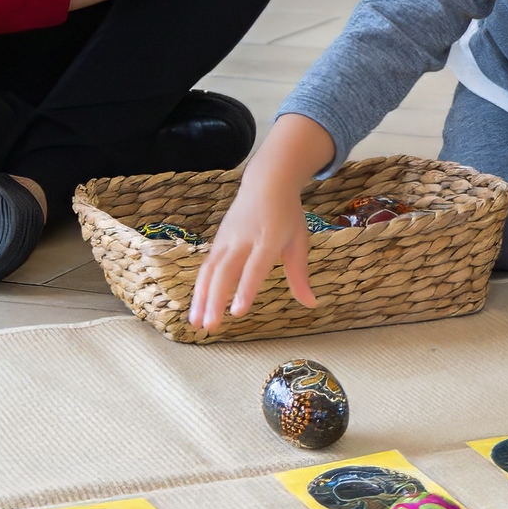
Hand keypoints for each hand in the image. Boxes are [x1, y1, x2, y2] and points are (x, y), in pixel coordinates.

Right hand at [188, 115, 334, 330]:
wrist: (267, 182)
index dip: (246, 289)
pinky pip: (206, 266)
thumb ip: (300, 275)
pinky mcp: (218, 240)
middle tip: (211, 326)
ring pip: (210, 270)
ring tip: (196, 323)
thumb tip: (311, 304)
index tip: (238, 312)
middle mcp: (244, 239)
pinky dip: (199, 287)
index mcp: (269, 238)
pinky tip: (197, 307)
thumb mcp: (298, 241)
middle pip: (226, 271)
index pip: (255, 267)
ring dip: (201, 297)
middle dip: (216, 300)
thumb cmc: (287, 215)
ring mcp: (227, 238)